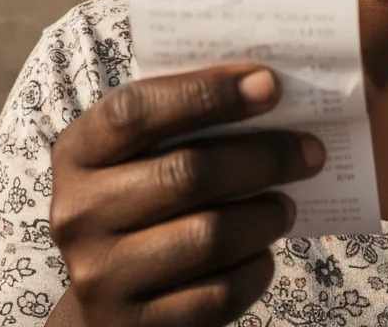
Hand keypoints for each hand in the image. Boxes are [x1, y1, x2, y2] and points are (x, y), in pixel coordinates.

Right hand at [48, 67, 325, 326]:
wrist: (106, 305)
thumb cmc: (138, 202)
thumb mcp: (136, 156)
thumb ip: (180, 122)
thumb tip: (263, 88)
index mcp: (77, 152)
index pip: (139, 109)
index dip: (206, 93)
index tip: (270, 84)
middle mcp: (79, 212)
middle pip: (187, 172)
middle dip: (262, 156)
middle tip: (310, 150)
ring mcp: (102, 275)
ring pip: (209, 235)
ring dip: (264, 214)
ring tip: (286, 204)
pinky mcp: (138, 326)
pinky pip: (218, 293)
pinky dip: (255, 266)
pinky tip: (263, 250)